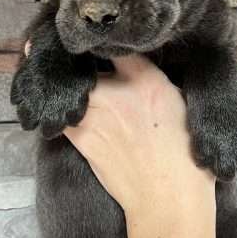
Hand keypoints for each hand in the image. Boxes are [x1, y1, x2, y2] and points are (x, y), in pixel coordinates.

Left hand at [62, 54, 215, 217]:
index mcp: (147, 78)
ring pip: (69, 85)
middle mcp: (117, 90)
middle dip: (78, 58)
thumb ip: (156, 79)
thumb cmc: (184, 151)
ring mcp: (95, 114)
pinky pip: (60, 114)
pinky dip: (57, 108)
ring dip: (63, 81)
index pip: (117, 46)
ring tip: (52, 75)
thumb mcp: (180, 103)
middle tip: (67, 55)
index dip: (106, 41)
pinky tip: (57, 106)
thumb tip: (136, 66)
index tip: (99, 40)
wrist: (167, 197)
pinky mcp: (81, 138)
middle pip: (86, 62)